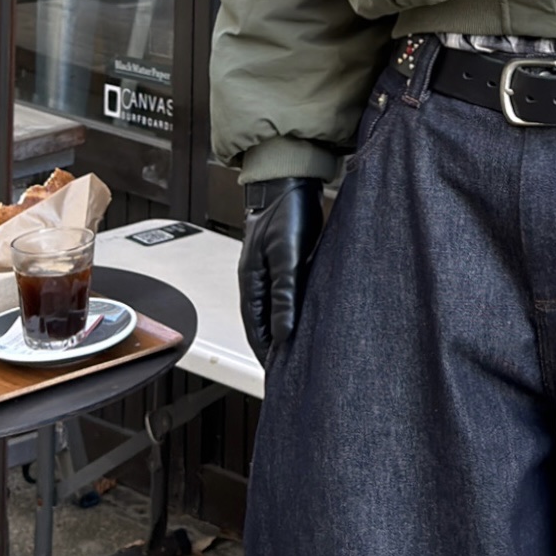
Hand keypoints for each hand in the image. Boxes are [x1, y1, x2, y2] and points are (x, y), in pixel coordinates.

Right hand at [239, 177, 323, 367]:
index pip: (255, 329)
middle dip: (274, 347)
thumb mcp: (286, 256)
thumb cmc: (285, 212)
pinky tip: (304, 318)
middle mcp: (257, 281)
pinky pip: (285, 296)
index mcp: (251, 282)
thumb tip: (283, 332)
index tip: (277, 372)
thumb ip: (284, 294)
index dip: (266, 352)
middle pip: (262, 324)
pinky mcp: (284, 265)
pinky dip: (292, 312)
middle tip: (288, 369)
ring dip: (283, 330)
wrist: (289, 182)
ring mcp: (269, 273)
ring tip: (297, 351)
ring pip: (274, 311)